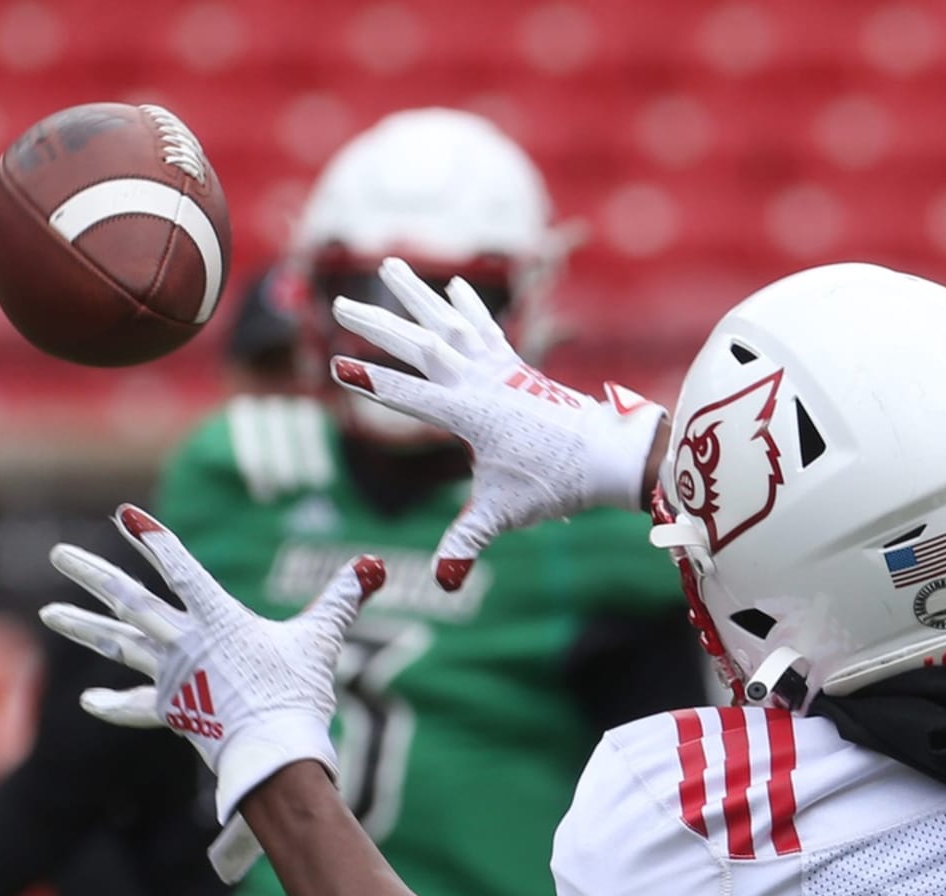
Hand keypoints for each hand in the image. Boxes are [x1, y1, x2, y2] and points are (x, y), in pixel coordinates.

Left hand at [40, 505, 384, 876]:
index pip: (181, 569)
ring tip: (49, 612)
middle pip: (130, 602)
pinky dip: (113, 702)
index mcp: (218, 618)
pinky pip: (135, 706)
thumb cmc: (300, 693)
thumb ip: (342, 598)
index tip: (123, 514)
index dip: (154, 540)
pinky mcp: (173, 711)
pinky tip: (88, 699)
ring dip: (83, 626)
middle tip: (57, 555)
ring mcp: (173, 677)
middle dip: (92, 575)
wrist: (276, 753)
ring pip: (118, 646)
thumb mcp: (322, 639)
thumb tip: (373, 565)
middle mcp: (185, 642)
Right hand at [330, 257, 665, 589]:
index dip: (372, 384)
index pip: (409, 396)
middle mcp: (480, 382)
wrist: (610, 455)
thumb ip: (466, 542)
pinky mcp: (517, 368)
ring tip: (391, 263)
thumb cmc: (554, 483)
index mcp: (469, 415)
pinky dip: (470, 306)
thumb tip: (441, 582)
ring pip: (451, 323)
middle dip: (377, 324)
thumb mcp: (503, 514)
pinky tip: (456, 286)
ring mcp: (500, 369)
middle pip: (421, 344)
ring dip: (418, 295)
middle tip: (339, 302)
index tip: (336, 366)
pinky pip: (487, 328)